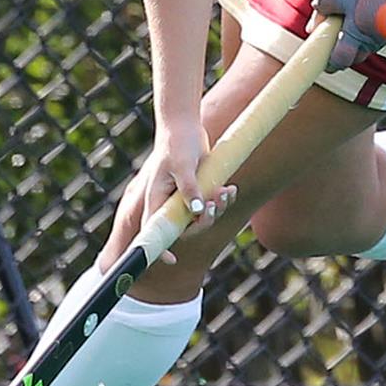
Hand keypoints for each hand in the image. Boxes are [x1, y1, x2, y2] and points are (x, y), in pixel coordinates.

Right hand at [121, 124, 234, 265]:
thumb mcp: (184, 165)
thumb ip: (189, 189)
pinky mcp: (196, 191)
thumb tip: (195, 212)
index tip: (172, 260)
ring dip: (217, 208)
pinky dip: (222, 200)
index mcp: (156, 199)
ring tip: (227, 190)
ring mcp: (182, 198)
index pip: (154, 231)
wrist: (186, 125)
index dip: (160, 249)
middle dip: (204, 221)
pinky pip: (209, 205)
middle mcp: (167, 202)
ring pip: (200, 218)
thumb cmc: (178, 143)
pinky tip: (231, 188)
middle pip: (184, 229)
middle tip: (216, 203)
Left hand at [311, 0, 385, 70]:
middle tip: (341, 36)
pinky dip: (379, 32)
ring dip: (363, 40)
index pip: (342, 59)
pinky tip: (376, 14)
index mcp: (360, 26)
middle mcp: (379, 35)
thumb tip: (312, 30)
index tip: (327, 61)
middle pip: (358, 57)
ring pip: (372, 47)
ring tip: (360, 18)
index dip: (332, 62)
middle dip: (348, 51)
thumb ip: (322, 10)